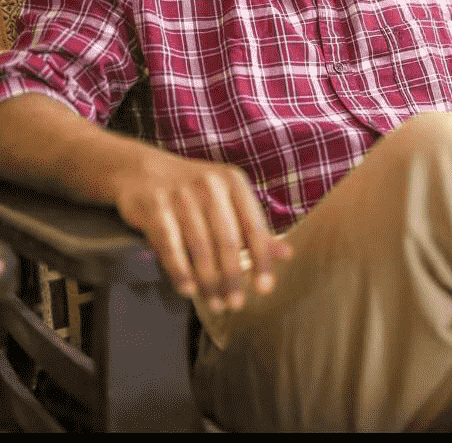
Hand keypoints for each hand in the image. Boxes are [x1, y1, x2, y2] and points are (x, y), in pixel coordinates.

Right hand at [113, 150, 291, 310]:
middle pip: (228, 240)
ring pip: (200, 247)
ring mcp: (180, 195)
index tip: (265, 288)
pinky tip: (188, 290)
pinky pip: (170, 246)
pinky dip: (180, 271)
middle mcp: (210, 185)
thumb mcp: (227, 198)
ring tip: (215, 303)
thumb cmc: (193, 190)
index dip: (261, 259)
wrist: (143, 169)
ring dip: (208, 281)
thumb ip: (253, 227)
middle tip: (236, 304)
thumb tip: (286, 254)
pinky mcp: (154, 207)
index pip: (254, 226)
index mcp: (233, 182)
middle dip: (233, 277)